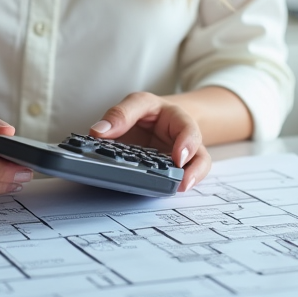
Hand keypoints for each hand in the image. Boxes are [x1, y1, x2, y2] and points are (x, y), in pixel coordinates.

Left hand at [89, 92, 209, 191]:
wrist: (157, 120)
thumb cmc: (151, 112)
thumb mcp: (138, 103)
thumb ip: (120, 114)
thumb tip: (98, 132)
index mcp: (178, 120)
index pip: (188, 129)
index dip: (187, 144)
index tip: (177, 157)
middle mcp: (184, 143)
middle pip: (199, 157)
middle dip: (194, 171)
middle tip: (182, 183)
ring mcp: (180, 161)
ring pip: (195, 172)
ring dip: (187, 182)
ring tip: (174, 190)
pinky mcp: (170, 174)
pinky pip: (177, 182)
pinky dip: (171, 187)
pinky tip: (159, 192)